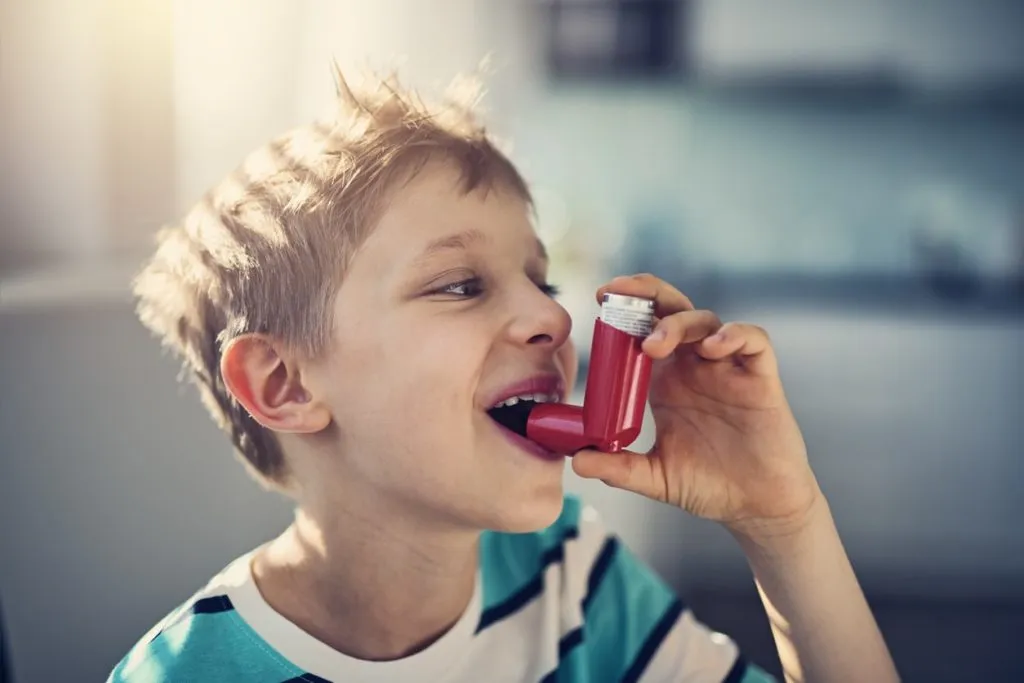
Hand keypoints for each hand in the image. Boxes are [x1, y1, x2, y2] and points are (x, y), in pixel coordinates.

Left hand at [572, 274, 819, 538]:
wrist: (756, 508)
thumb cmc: (708, 485)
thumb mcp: (654, 476)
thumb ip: (619, 467)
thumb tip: (578, 461)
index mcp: (666, 379)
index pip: (643, 328)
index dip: (625, 309)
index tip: (599, 299)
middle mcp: (694, 365)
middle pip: (672, 309)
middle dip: (647, 293)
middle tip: (619, 293)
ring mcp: (727, 368)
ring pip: (705, 320)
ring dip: (678, 322)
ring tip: (654, 343)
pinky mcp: (760, 377)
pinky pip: (753, 340)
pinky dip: (734, 334)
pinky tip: (713, 347)